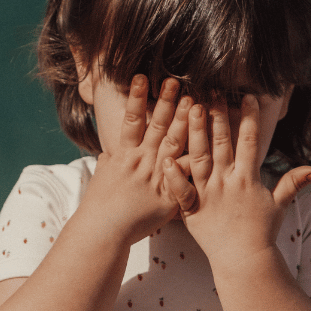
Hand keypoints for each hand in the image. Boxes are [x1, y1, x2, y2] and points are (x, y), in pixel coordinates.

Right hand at [80, 75, 190, 245]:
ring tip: (196, 101)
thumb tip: (109, 154)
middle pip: (158, 127)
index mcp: (124, 156)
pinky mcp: (168, 196)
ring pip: (174, 145)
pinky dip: (198, 162)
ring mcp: (156, 178)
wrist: (103, 232)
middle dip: (168, 103)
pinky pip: (187, 177)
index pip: (132, 120)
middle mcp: (141, 162)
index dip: (137, 98)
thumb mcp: (101, 179)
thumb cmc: (98, 207)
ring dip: (186, 122)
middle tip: (178, 80)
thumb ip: (109, 164)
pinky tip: (211, 146)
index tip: (142, 77)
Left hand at [163, 95, 310, 270]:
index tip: (248, 96)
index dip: (249, 118)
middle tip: (212, 92)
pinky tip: (166, 157)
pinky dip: (173, 176)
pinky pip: (180, 190)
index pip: (250, 142)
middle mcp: (227, 183)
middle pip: (222, 144)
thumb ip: (292, 184)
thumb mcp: (278, 206)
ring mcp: (208, 195)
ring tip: (191, 109)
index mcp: (248, 179)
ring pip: (199, 158)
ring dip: (195, 133)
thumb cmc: (261, 234)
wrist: (244, 261)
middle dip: (218, 116)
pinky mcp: (192, 210)